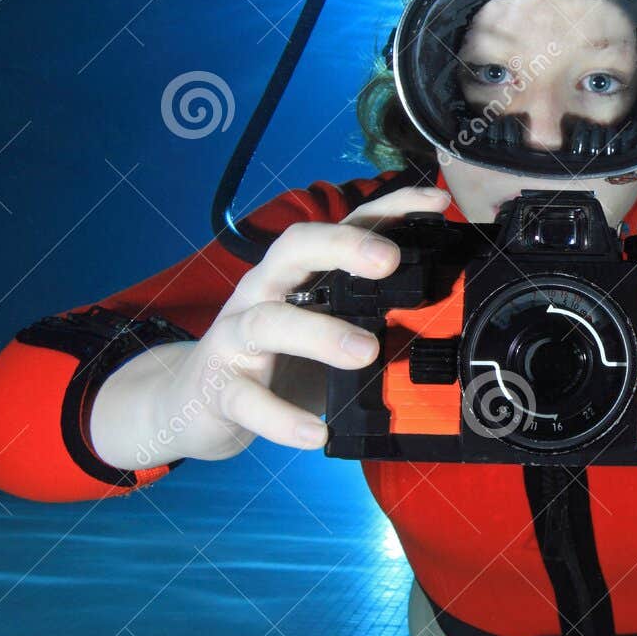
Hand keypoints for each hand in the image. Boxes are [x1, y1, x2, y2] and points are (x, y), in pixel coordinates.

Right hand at [152, 186, 451, 461]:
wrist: (193, 403)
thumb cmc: (274, 362)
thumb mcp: (325, 331)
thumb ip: (372, 323)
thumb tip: (444, 325)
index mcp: (299, 275)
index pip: (343, 226)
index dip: (388, 209)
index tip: (436, 203)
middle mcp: (264, 292)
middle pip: (295, 248)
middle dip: (342, 246)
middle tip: (390, 261)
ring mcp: (236, 337)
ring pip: (269, 320)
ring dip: (319, 333)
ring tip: (367, 354)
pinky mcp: (220, 387)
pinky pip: (247, 399)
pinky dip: (281, 417)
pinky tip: (315, 432)